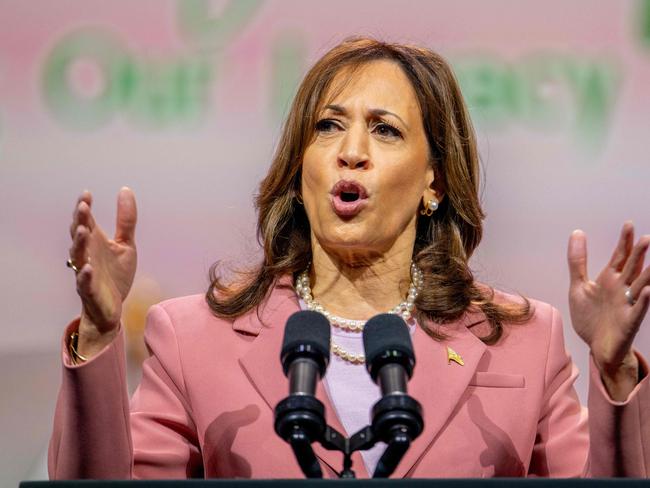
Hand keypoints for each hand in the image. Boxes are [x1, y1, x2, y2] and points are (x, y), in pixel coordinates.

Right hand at [68, 187, 137, 355]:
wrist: (113, 308)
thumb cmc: (115, 275)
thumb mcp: (126, 245)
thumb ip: (126, 220)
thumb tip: (125, 189)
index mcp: (94, 243)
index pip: (86, 221)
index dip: (84, 208)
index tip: (87, 194)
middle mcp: (86, 255)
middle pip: (79, 235)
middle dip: (80, 221)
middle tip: (83, 207)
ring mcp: (85, 273)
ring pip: (78, 256)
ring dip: (79, 243)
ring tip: (83, 230)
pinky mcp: (90, 291)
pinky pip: (84, 283)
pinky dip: (84, 275)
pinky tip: (87, 267)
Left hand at [568, 223, 649, 399]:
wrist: (595, 346)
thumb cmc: (590, 317)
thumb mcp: (579, 286)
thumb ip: (578, 261)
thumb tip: (577, 233)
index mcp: (609, 280)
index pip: (619, 257)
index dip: (624, 242)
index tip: (629, 225)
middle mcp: (622, 289)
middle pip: (633, 268)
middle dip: (639, 254)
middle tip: (646, 238)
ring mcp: (627, 304)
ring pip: (641, 286)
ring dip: (648, 274)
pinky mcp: (629, 322)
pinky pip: (638, 310)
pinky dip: (643, 301)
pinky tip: (647, 291)